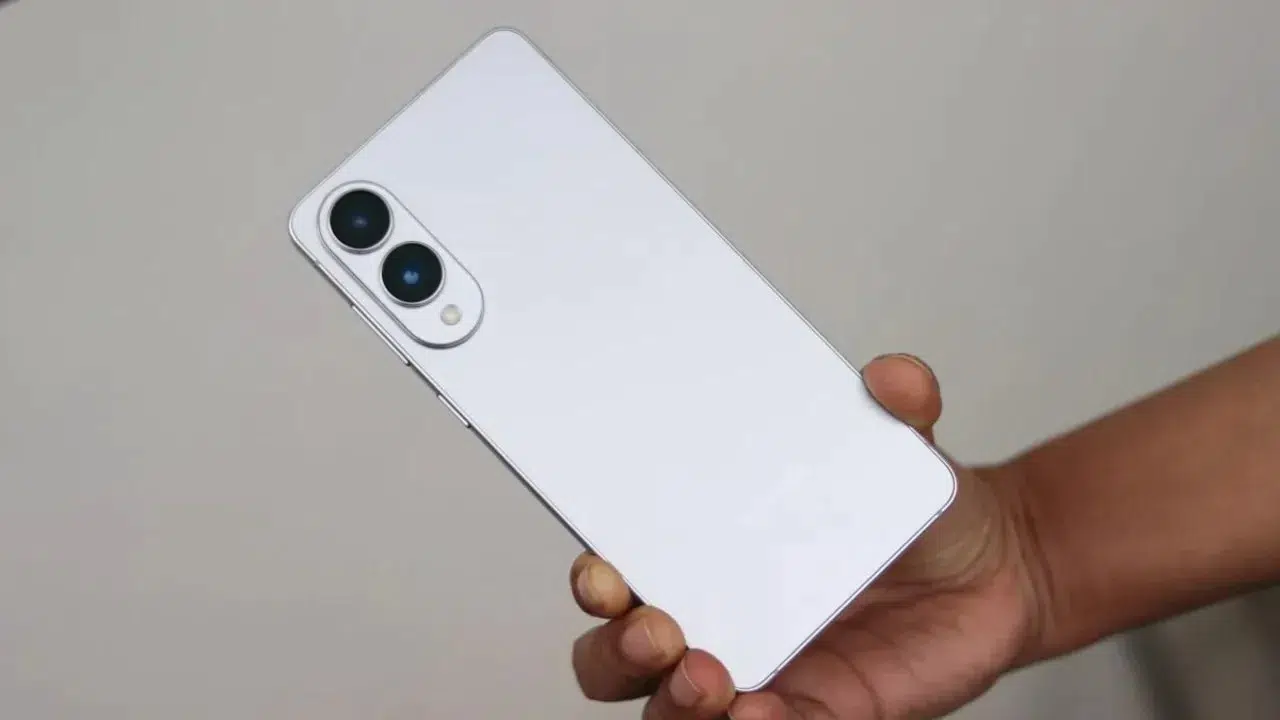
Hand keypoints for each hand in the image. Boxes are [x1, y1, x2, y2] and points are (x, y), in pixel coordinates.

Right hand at [568, 354, 1045, 718]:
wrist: (998, 570)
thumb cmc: (917, 513)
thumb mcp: (907, 452)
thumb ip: (902, 409)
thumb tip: (895, 377)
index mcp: (709, 551)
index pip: (622, 573)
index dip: (597, 579)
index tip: (603, 571)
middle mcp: (719, 618)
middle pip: (618, 656)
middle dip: (618, 649)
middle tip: (657, 629)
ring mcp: (760, 674)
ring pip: (668, 709)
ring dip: (671, 701)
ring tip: (708, 681)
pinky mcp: (815, 715)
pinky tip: (765, 715)